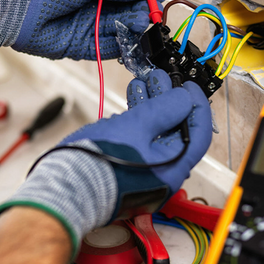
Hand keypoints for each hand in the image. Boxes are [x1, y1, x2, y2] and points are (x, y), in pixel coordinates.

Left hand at [0, 0, 167, 60]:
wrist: (18, 6)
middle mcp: (96, 5)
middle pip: (129, 11)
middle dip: (141, 12)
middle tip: (146, 14)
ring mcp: (89, 26)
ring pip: (120, 30)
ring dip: (132, 29)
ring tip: (136, 25)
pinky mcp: (81, 47)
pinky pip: (106, 49)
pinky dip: (120, 47)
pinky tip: (128, 43)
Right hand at [0, 69, 211, 260]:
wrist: (65, 186)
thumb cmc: (100, 162)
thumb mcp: (137, 126)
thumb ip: (164, 109)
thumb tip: (184, 98)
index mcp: (173, 168)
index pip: (197, 133)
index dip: (195, 105)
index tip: (188, 85)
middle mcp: (161, 172)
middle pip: (175, 130)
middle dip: (168, 99)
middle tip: (159, 77)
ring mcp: (142, 169)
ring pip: (154, 131)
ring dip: (150, 104)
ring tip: (142, 82)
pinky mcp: (125, 165)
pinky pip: (138, 138)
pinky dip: (136, 117)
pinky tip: (128, 101)